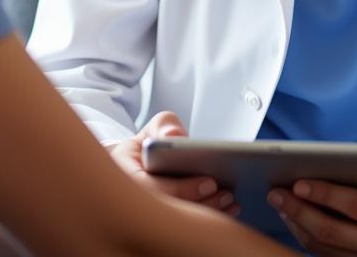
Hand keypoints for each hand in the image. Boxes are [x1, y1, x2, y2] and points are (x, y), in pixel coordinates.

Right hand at [107, 110, 239, 216]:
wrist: (132, 174)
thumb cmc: (143, 152)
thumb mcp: (149, 132)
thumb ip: (162, 126)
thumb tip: (175, 135)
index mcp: (126, 179)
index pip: (153, 190)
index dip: (183, 189)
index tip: (210, 183)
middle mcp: (134, 206)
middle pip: (169, 213)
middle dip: (202, 205)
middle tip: (227, 194)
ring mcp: (147, 220)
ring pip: (178, 225)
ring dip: (208, 215)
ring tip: (230, 200)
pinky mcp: (162, 228)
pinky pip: (185, 229)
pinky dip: (207, 222)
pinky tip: (226, 211)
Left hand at [266, 175, 356, 254]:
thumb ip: (351, 174)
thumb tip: (306, 166)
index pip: (356, 205)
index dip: (325, 195)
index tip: (298, 183)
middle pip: (334, 231)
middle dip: (300, 211)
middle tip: (275, 192)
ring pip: (324, 246)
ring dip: (296, 223)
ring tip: (278, 202)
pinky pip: (323, 254)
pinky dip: (303, 234)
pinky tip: (291, 217)